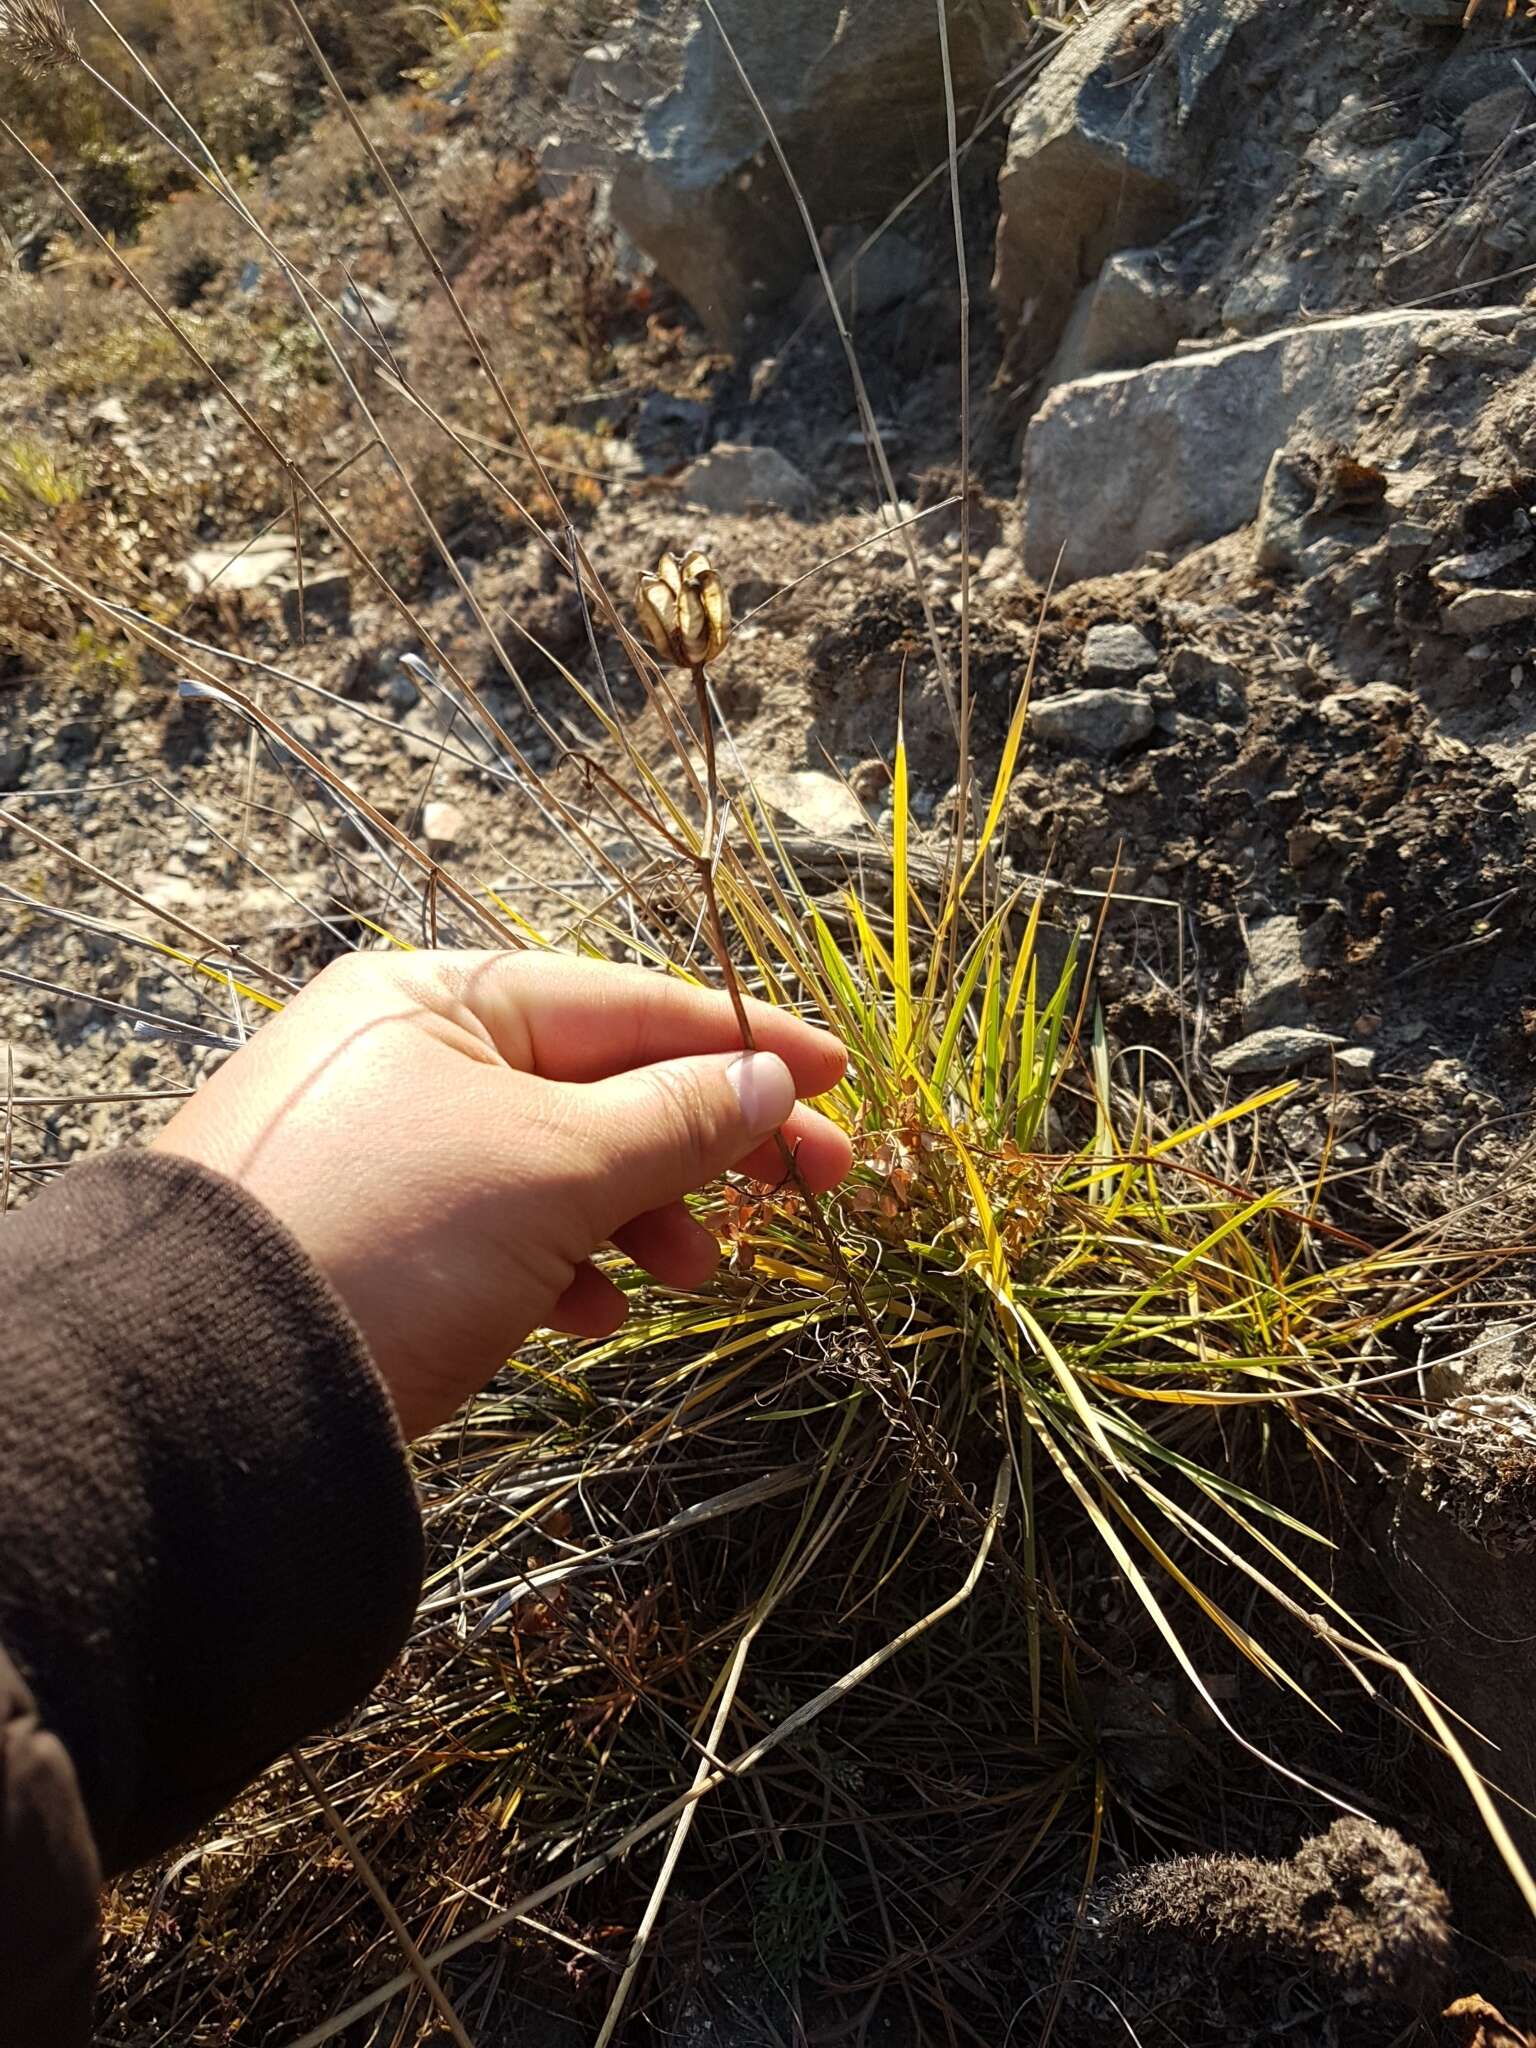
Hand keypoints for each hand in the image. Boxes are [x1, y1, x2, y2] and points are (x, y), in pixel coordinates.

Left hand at [152, 950, 851, 1438]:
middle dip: (701, 1141)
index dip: (740, 1039)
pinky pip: (493, 1228)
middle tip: (813, 1185)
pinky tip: (590, 1312)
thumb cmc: (392, 1240)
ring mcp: (379, 1150)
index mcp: (437, 1000)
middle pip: (596, 1083)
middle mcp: (402, 1056)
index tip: (836, 1076)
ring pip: (551, 1163)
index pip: (624, 1002)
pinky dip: (558, 1262)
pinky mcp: (365, 1238)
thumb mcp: (554, 1169)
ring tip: (691, 1270)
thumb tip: (770, 1083)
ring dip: (638, 1212)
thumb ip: (674, 1120)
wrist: (204, 1395)